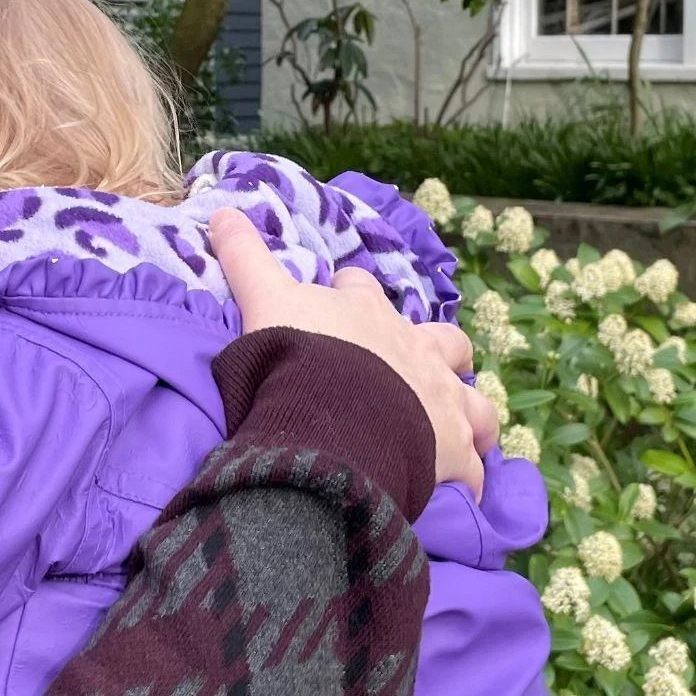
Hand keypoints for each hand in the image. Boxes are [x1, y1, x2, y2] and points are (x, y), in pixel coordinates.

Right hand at [209, 208, 498, 495]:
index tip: (337, 303)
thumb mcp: (265, 300)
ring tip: (458, 427)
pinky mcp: (454, 448)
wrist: (332, 419)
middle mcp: (414, 350)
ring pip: (474, 399)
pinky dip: (470, 473)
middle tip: (413, 370)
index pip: (362, 291)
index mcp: (368, 314)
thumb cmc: (298, 358)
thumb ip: (245, 257)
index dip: (349, 295)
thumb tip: (221, 210)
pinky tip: (464, 485)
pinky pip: (473, 465)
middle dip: (434, 350)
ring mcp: (442, 398)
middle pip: (441, 339)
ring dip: (467, 409)